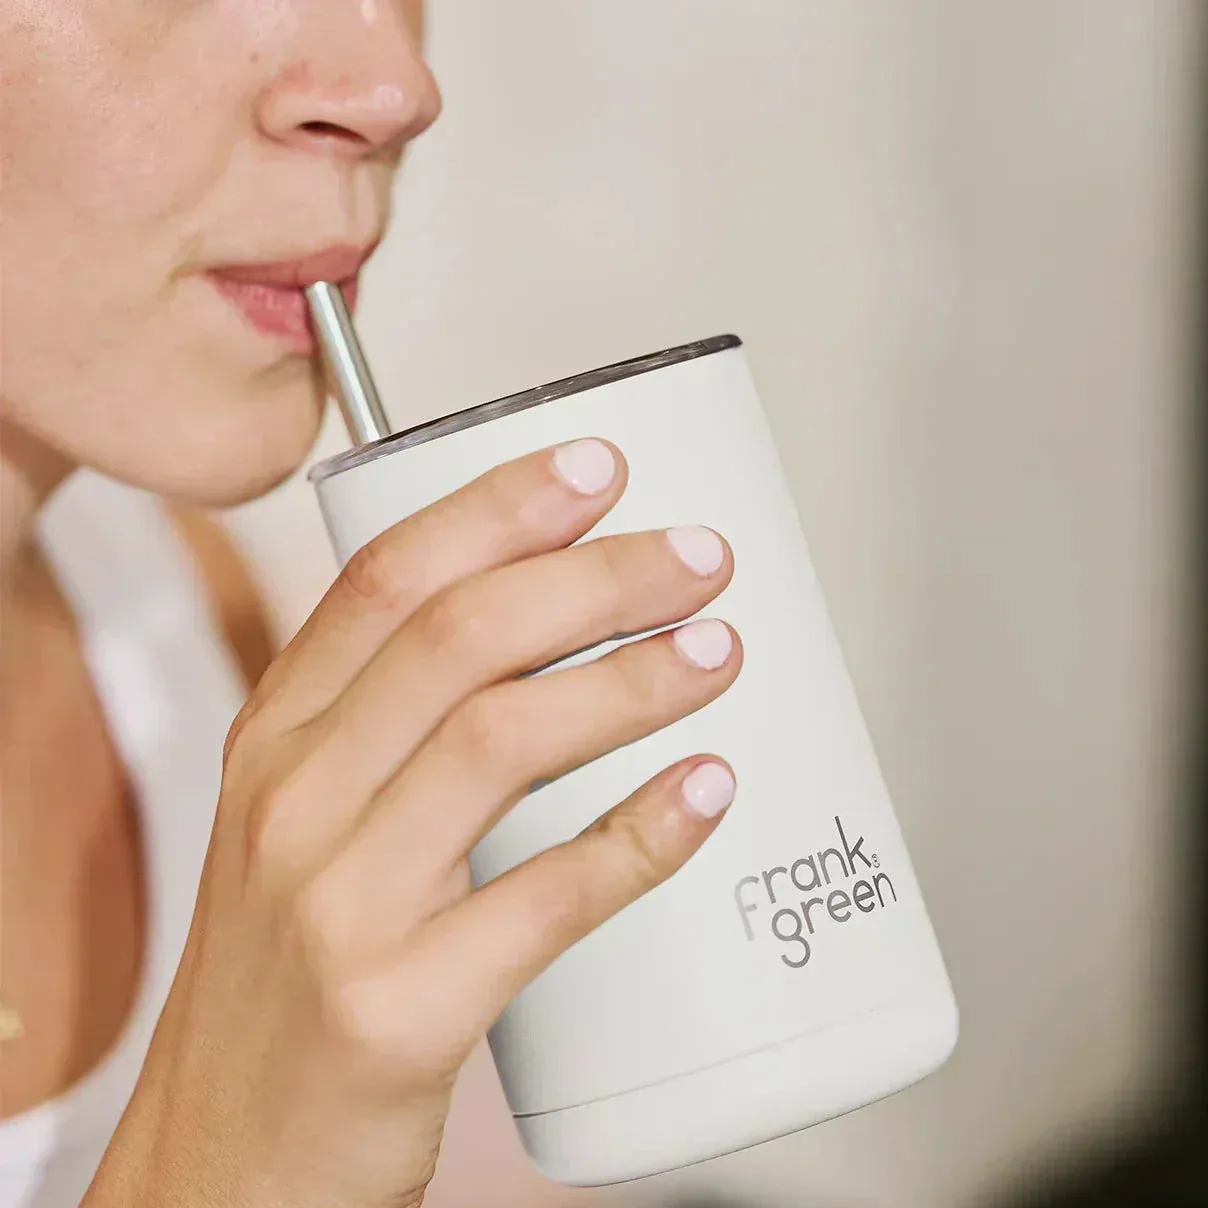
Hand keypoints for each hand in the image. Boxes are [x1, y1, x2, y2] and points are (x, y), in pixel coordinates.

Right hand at [85, 439, 740, 1207]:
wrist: (226, 1159)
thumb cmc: (292, 976)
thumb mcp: (308, 825)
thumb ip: (398, 730)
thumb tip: (553, 642)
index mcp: (276, 738)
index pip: (386, 578)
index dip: (499, 507)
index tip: (594, 469)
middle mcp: (295, 801)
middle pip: (461, 638)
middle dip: (597, 577)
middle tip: (695, 557)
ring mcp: (339, 905)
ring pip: (504, 740)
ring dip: (631, 681)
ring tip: (717, 648)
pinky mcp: (398, 1009)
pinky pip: (547, 897)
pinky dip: (643, 835)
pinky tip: (708, 792)